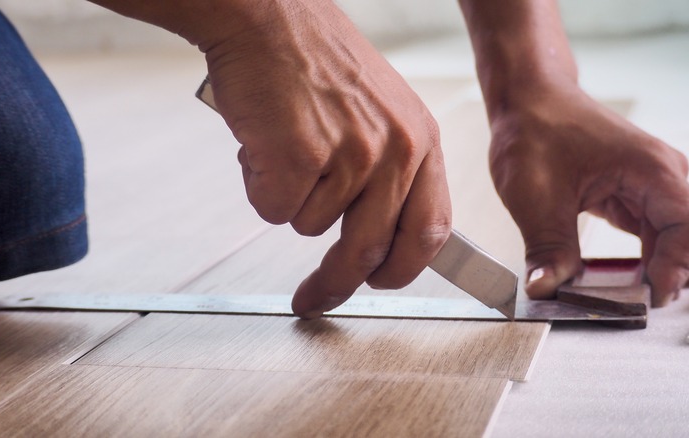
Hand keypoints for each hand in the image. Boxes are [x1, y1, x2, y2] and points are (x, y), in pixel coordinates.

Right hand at [200, 1, 451, 316]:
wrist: (266, 14)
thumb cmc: (312, 58)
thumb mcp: (377, 109)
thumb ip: (385, 169)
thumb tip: (374, 232)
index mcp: (420, 140)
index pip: (430, 229)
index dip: (403, 267)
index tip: (380, 282)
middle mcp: (394, 151)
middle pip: (367, 251)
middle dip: (335, 285)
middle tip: (312, 297)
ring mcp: (349, 155)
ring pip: (310, 226)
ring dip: (288, 198)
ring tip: (282, 144)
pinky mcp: (301, 159)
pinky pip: (274, 209)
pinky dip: (258, 185)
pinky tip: (261, 143)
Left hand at [488, 80, 688, 306]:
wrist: (527, 99)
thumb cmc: (534, 130)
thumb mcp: (534, 196)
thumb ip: (547, 247)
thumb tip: (546, 289)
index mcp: (650, 169)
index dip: (676, 267)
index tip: (646, 296)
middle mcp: (661, 176)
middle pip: (688, 239)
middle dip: (665, 275)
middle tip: (627, 304)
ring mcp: (649, 185)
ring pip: (669, 241)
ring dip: (649, 270)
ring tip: (615, 296)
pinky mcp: (632, 193)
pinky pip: (647, 234)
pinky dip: (635, 259)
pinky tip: (609, 278)